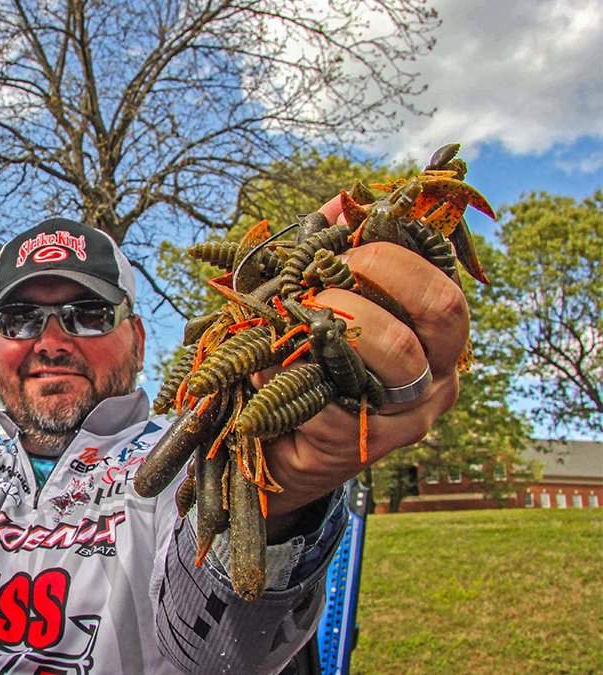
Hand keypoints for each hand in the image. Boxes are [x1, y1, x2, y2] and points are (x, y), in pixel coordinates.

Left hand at [263, 194, 466, 518]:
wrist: (269, 444)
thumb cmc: (298, 364)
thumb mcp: (315, 304)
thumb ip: (331, 254)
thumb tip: (340, 202)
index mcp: (433, 332)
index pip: (443, 275)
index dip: (398, 247)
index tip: (350, 238)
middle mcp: (437, 373)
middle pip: (442, 306)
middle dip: (380, 272)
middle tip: (325, 273)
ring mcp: (407, 411)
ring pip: (400, 350)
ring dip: (341, 318)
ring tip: (300, 315)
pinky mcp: (364, 440)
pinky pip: (340, 391)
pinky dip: (296, 367)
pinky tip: (268, 361)